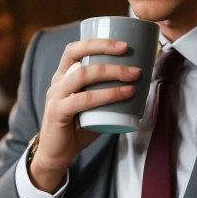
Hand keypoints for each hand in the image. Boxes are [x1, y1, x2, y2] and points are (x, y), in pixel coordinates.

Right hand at [29, 38, 139, 191]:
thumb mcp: (93, 106)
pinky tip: (124, 94)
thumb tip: (141, 84)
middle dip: (108, 52)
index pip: (75, 48)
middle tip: (133, 58)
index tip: (124, 44)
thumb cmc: (78, 128)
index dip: (98, 42)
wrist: (57, 154)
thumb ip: (107, 94)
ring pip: (82, 75)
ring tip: (134, 76)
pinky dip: (106, 94)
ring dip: (112, 73)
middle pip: (79, 56)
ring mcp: (55, 96)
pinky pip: (82, 99)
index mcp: (64, 75)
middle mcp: (57, 82)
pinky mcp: (57, 112)